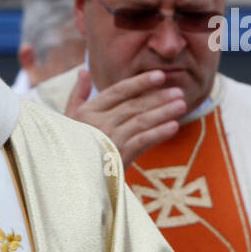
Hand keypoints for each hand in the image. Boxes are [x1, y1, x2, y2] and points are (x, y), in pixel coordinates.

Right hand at [65, 67, 184, 166]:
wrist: (69, 180)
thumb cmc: (70, 146)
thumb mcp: (68, 119)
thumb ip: (78, 94)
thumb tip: (83, 71)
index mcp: (88, 111)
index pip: (118, 91)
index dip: (140, 82)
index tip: (160, 76)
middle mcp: (98, 123)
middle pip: (133, 106)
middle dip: (158, 97)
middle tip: (179, 91)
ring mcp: (109, 140)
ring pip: (140, 121)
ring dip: (163, 112)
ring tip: (182, 105)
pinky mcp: (118, 158)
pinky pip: (141, 142)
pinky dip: (158, 133)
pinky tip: (173, 127)